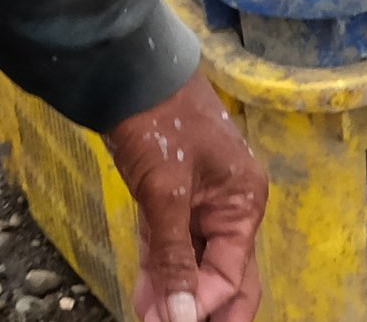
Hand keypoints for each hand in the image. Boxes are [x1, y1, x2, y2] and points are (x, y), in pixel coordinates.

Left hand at [103, 71, 266, 321]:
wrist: (123, 69)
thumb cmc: (156, 121)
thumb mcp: (165, 192)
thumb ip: (175, 257)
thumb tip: (183, 316)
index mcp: (244, 202)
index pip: (232, 271)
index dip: (206, 301)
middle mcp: (228, 205)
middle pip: (221, 272)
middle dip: (200, 306)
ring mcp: (197, 200)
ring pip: (190, 259)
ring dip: (172, 293)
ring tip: (149, 320)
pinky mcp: (167, 194)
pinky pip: (168, 241)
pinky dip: (157, 267)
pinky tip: (146, 297)